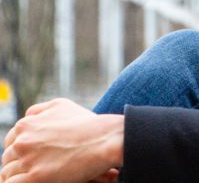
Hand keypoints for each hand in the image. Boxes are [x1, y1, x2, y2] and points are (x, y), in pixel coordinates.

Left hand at [1, 98, 122, 182]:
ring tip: (33, 175)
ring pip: (8, 173)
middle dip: (18, 162)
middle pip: (8, 157)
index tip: (30, 155)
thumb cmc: (88, 123)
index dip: (20, 149)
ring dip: (17, 175)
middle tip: (34, 166)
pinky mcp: (36, 178)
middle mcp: (23, 141)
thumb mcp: (62, 106)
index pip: (10, 141)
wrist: (106, 139)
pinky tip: (31, 181)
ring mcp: (28, 160)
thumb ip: (39, 110)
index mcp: (26, 125)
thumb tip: (27, 118)